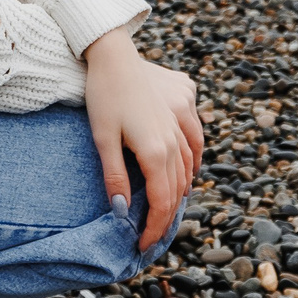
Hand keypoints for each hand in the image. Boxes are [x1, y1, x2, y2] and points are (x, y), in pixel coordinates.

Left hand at [83, 26, 203, 248]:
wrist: (111, 52)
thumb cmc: (102, 96)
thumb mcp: (102, 140)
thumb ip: (116, 176)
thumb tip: (122, 211)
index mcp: (156, 150)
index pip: (162, 201)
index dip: (155, 227)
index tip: (144, 245)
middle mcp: (176, 136)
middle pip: (178, 186)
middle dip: (167, 213)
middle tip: (154, 230)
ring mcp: (185, 116)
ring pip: (191, 162)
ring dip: (181, 185)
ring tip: (168, 203)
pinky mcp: (186, 99)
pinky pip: (195, 135)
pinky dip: (192, 155)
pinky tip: (184, 163)